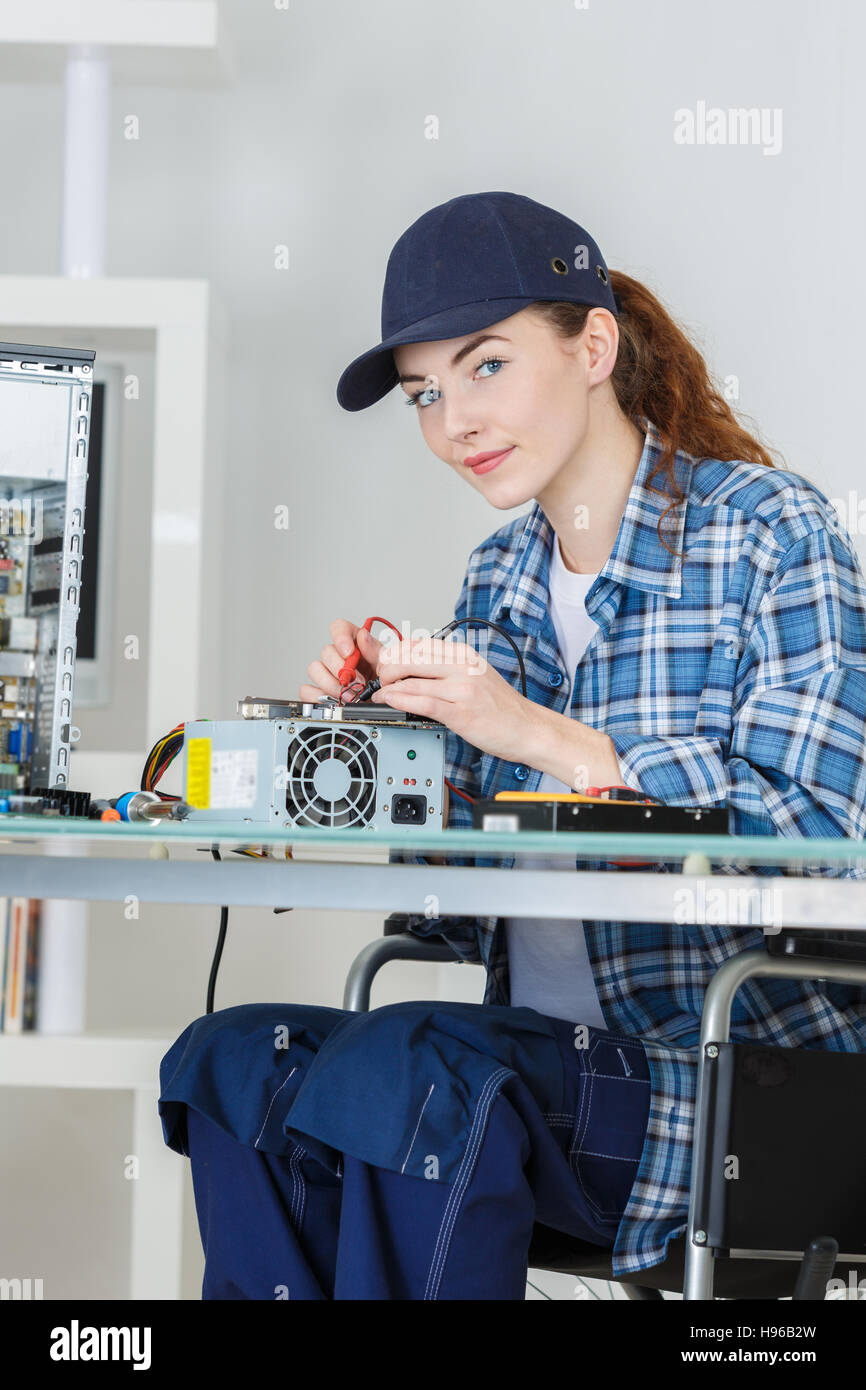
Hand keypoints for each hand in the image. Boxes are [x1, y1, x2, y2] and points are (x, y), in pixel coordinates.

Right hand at [298, 619, 383, 702]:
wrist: (383, 703)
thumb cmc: (385, 681)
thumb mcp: (386, 665)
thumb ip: (375, 650)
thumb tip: (363, 636)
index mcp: (354, 643)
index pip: (339, 627)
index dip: (341, 637)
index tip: (349, 652)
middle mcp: (338, 655)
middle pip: (326, 651)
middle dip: (341, 669)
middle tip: (357, 682)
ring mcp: (327, 673)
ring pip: (314, 669)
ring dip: (331, 684)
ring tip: (349, 695)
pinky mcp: (319, 690)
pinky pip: (307, 690)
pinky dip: (320, 697)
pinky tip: (336, 701)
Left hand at [369, 634, 544, 763]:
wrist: (527, 728)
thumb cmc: (500, 705)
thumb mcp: (474, 674)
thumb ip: (446, 667)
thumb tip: (412, 665)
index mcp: (464, 654)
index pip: (418, 644)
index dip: (394, 653)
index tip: (384, 664)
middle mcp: (463, 666)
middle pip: (410, 658)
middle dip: (387, 669)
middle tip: (381, 681)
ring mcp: (462, 689)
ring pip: (413, 680)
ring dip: (388, 687)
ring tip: (379, 695)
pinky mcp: (461, 713)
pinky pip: (423, 703)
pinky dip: (401, 701)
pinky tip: (391, 702)